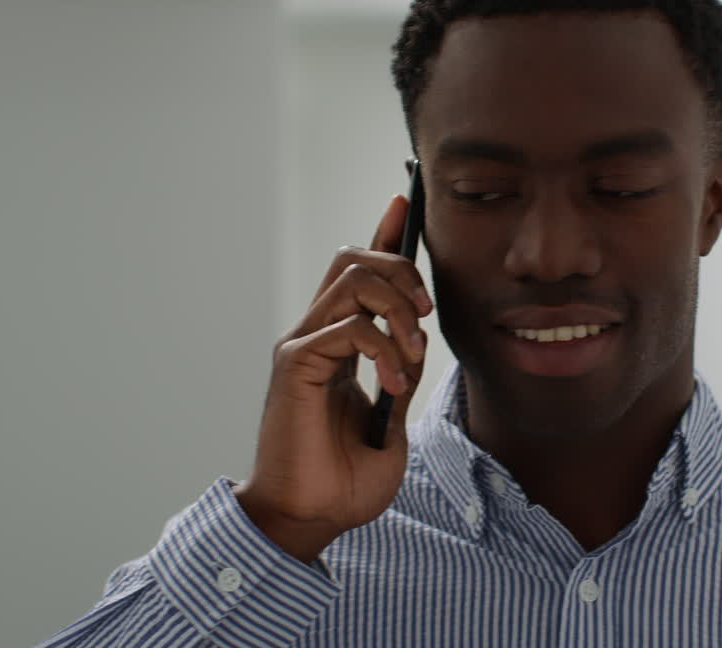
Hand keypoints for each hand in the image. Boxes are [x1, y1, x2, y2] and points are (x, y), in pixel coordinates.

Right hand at [235, 195, 432, 562]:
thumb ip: (401, 371)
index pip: (358, 272)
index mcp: (337, 341)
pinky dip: (382, 348)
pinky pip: (348, 326)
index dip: (382, 234)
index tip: (404, 204)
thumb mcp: (391, 416)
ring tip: (411, 354)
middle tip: (425, 318)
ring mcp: (301, 344)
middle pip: (355, 257)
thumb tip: (418, 338)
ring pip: (352, 278)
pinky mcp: (295, 364)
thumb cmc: (346, 477)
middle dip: (403, 272)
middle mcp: (314, 333)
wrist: (312, 517)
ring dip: (397, 308)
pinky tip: (393, 385)